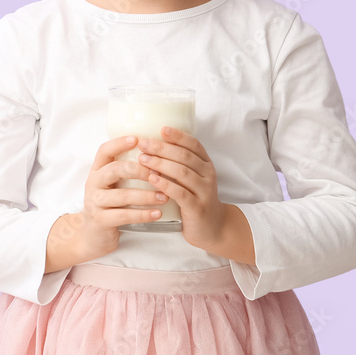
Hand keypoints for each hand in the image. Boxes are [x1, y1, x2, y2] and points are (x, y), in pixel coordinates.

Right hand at [76, 135, 169, 259]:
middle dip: (139, 170)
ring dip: (146, 195)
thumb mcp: (113, 184)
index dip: (119, 143)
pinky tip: (158, 213)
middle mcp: (93, 183)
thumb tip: (155, 152)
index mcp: (97, 170)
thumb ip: (126, 170)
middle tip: (158, 173)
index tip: (138, 139)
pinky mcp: (101, 220)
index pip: (104, 151)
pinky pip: (124, 215)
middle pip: (114, 169)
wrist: (94, 236)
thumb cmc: (111, 204)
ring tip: (164, 196)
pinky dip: (143, 214)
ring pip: (122, 195)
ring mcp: (95, 202)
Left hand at [137, 126, 228, 250]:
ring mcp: (205, 191)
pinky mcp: (198, 208)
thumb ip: (178, 163)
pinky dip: (165, 184)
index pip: (194, 144)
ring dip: (160, 164)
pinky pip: (181, 193)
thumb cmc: (195, 198)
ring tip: (143, 159)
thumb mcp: (191, 178)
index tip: (161, 128)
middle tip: (143, 143)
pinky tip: (152, 179)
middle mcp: (208, 175)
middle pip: (185, 156)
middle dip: (162, 148)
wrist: (212, 228)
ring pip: (182, 172)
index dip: (178, 136)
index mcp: (206, 164)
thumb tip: (150, 145)